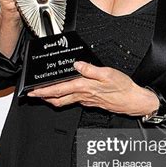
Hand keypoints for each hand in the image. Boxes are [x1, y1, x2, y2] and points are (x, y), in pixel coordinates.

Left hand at [27, 61, 159, 116]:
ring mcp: (86, 100)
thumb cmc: (122, 87)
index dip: (44, 91)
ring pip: (64, 101)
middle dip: (43, 97)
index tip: (33, 92)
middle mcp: (83, 96)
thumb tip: (77, 65)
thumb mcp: (108, 73)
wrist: (133, 100)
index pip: (59, 90)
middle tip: (33, 95)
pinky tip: (65, 93)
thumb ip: (90, 69)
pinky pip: (73, 101)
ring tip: (44, 95)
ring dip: (52, 99)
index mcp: (84, 87)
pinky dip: (65, 98)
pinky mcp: (91, 102)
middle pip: (58, 99)